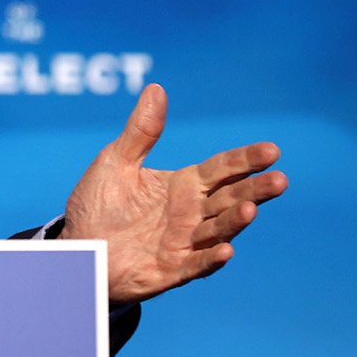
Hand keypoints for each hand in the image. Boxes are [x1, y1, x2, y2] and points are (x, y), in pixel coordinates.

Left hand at [61, 83, 286, 303]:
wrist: (76, 247)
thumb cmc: (98, 204)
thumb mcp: (116, 162)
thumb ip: (141, 132)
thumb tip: (156, 87)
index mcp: (183, 185)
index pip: (222, 169)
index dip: (245, 160)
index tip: (271, 150)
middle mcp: (190, 213)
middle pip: (229, 198)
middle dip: (255, 190)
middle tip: (280, 179)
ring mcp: (184, 242)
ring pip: (217, 230)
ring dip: (234, 221)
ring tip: (250, 209)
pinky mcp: (171, 269)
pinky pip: (195, 264)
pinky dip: (210, 258)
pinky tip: (225, 250)